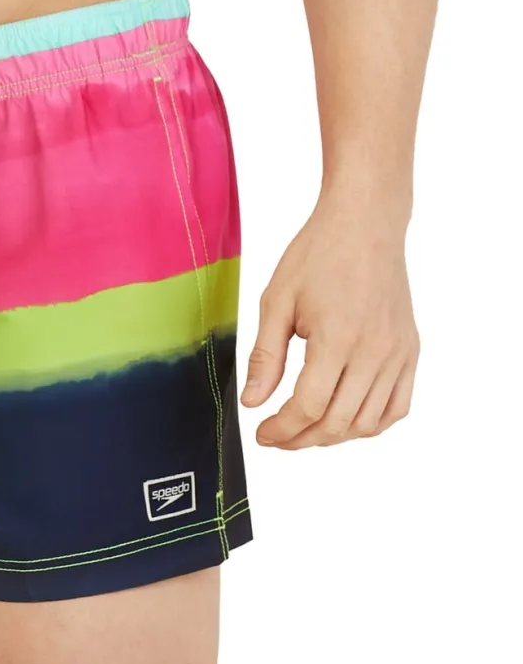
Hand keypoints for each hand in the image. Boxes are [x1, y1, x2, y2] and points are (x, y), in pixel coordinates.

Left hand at [241, 197, 418, 447]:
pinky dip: (371, 424)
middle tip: (277, 438)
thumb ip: (265, 357)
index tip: (262, 434)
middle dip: (301, 439)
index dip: (282, 429)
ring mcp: (398, 354)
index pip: (309, 407)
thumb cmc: (317, 255)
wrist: (364, 225)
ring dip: (333, 436)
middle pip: (338, 422)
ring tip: (305, 431)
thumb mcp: (277, 302)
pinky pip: (397, 407)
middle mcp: (374, 352)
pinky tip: (344, 420)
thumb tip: (252, 402)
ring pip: (368, 423)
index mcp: (337, 339)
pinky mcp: (410, 351)